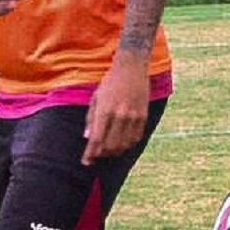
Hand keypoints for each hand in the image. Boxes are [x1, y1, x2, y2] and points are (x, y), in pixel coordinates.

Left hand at [82, 51, 149, 165]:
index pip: (96, 140)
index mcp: (105, 111)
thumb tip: (87, 137)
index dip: (90, 154)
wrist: (132, 67)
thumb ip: (91, 119)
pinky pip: (136, 137)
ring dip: (115, 151)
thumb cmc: (110, 82)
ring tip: (109, 150)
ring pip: (124, 144)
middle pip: (110, 145)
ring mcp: (133, 116)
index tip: (86, 162)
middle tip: (97, 154)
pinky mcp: (143, 115)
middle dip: (102, 154)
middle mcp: (120, 115)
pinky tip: (122, 143)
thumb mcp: (96, 98)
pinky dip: (128, 144)